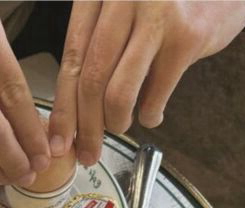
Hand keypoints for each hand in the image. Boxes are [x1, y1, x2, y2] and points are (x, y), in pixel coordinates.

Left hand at [49, 1, 244, 165]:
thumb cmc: (172, 0)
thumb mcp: (126, 8)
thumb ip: (99, 46)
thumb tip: (73, 112)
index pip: (71, 58)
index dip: (63, 107)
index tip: (58, 143)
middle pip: (91, 79)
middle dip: (86, 128)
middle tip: (87, 155)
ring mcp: (156, 14)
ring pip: (117, 92)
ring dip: (116, 123)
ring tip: (121, 126)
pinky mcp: (187, 34)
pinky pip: (155, 95)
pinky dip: (150, 114)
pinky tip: (152, 114)